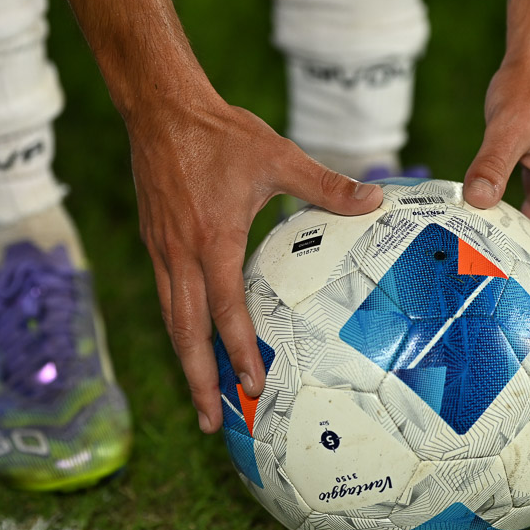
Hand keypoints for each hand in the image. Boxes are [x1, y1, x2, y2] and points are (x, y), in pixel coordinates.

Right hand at [129, 94, 383, 431]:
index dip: (239, 351)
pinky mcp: (154, 240)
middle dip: (197, 380)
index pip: (225, 310)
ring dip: (185, 360)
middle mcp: (181, 254)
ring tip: (199, 395)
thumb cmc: (220, 133)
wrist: (161, 108)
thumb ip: (326, 185)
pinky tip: (191, 336)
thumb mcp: (278, 156)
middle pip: (185, 332)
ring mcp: (162, 249)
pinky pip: (167, 294)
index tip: (253, 385)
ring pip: (171, 317)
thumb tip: (374, 199)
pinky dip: (178, 326)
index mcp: (212, 240)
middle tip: (210, 421)